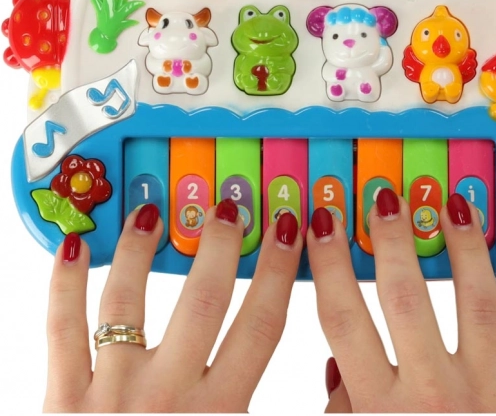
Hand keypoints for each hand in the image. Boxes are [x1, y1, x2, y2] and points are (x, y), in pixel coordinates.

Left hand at [44, 202, 302, 412]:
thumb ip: (293, 413)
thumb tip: (330, 372)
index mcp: (219, 413)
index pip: (262, 324)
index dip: (279, 270)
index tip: (288, 228)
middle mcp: (167, 395)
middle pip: (203, 301)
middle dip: (220, 246)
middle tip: (229, 205)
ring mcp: (110, 393)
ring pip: (127, 301)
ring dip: (142, 250)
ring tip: (153, 212)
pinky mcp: (61, 401)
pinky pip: (61, 328)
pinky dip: (64, 283)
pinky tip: (75, 244)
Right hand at [308, 190, 495, 412]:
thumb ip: (342, 411)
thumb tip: (336, 361)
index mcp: (381, 410)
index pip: (342, 318)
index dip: (328, 264)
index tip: (321, 221)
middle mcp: (435, 396)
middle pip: (406, 298)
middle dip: (391, 241)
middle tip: (384, 197)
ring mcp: (492, 396)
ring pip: (479, 303)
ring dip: (466, 249)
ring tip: (455, 205)